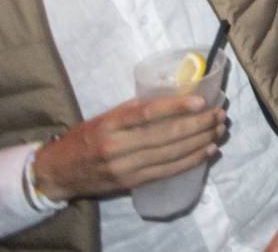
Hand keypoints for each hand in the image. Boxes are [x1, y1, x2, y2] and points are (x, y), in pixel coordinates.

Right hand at [33, 93, 224, 201]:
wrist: (57, 173)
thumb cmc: (84, 138)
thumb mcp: (104, 117)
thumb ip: (133, 110)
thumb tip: (172, 96)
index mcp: (110, 124)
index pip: (147, 114)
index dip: (176, 107)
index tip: (201, 101)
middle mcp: (117, 147)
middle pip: (165, 135)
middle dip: (198, 125)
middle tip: (220, 114)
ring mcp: (125, 168)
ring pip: (170, 155)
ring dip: (200, 142)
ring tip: (219, 129)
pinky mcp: (132, 183)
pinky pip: (167, 172)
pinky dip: (190, 161)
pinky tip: (207, 151)